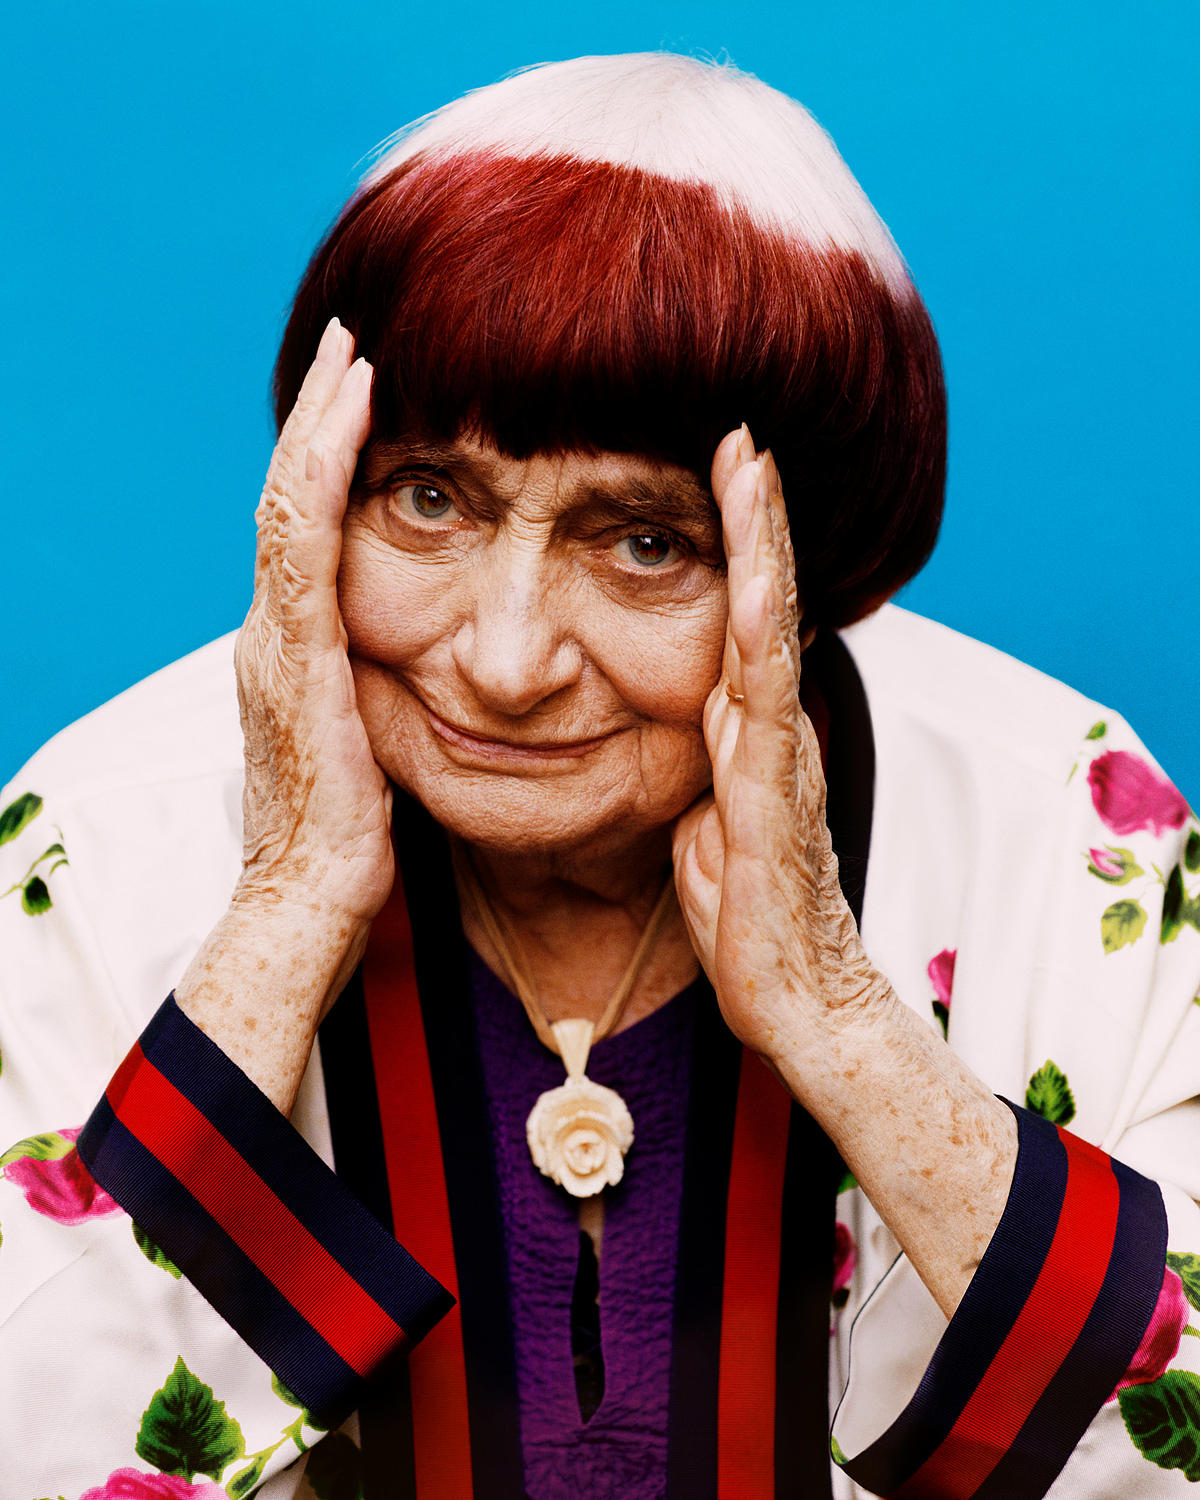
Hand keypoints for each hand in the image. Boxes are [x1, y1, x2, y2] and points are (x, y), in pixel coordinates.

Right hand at [234, 318, 392, 923]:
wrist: (307, 899)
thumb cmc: (346, 839)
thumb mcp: (365, 746)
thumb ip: (376, 689)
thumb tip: (421, 661)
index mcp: (293, 647)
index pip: (303, 524)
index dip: (326, 453)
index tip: (359, 391)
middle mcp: (272, 630)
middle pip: (288, 493)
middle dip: (319, 414)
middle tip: (351, 341)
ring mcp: (276, 639)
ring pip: (289, 501)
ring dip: (321, 421)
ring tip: (353, 353)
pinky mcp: (297, 657)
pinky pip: (305, 543)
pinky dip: (324, 472)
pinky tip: (352, 420)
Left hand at [672, 425, 886, 1062]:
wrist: (795, 996)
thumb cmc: (750, 913)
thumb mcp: (707, 820)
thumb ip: (707, 760)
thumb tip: (698, 715)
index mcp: (748, 728)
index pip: (740, 615)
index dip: (733, 541)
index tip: (718, 467)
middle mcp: (773, 725)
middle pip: (763, 599)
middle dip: (753, 513)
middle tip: (741, 431)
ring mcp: (779, 753)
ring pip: (771, 628)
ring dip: (763, 543)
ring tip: (753, 463)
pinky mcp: (775, 793)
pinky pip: (766, 697)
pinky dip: (766, 627)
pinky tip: (760, 574)